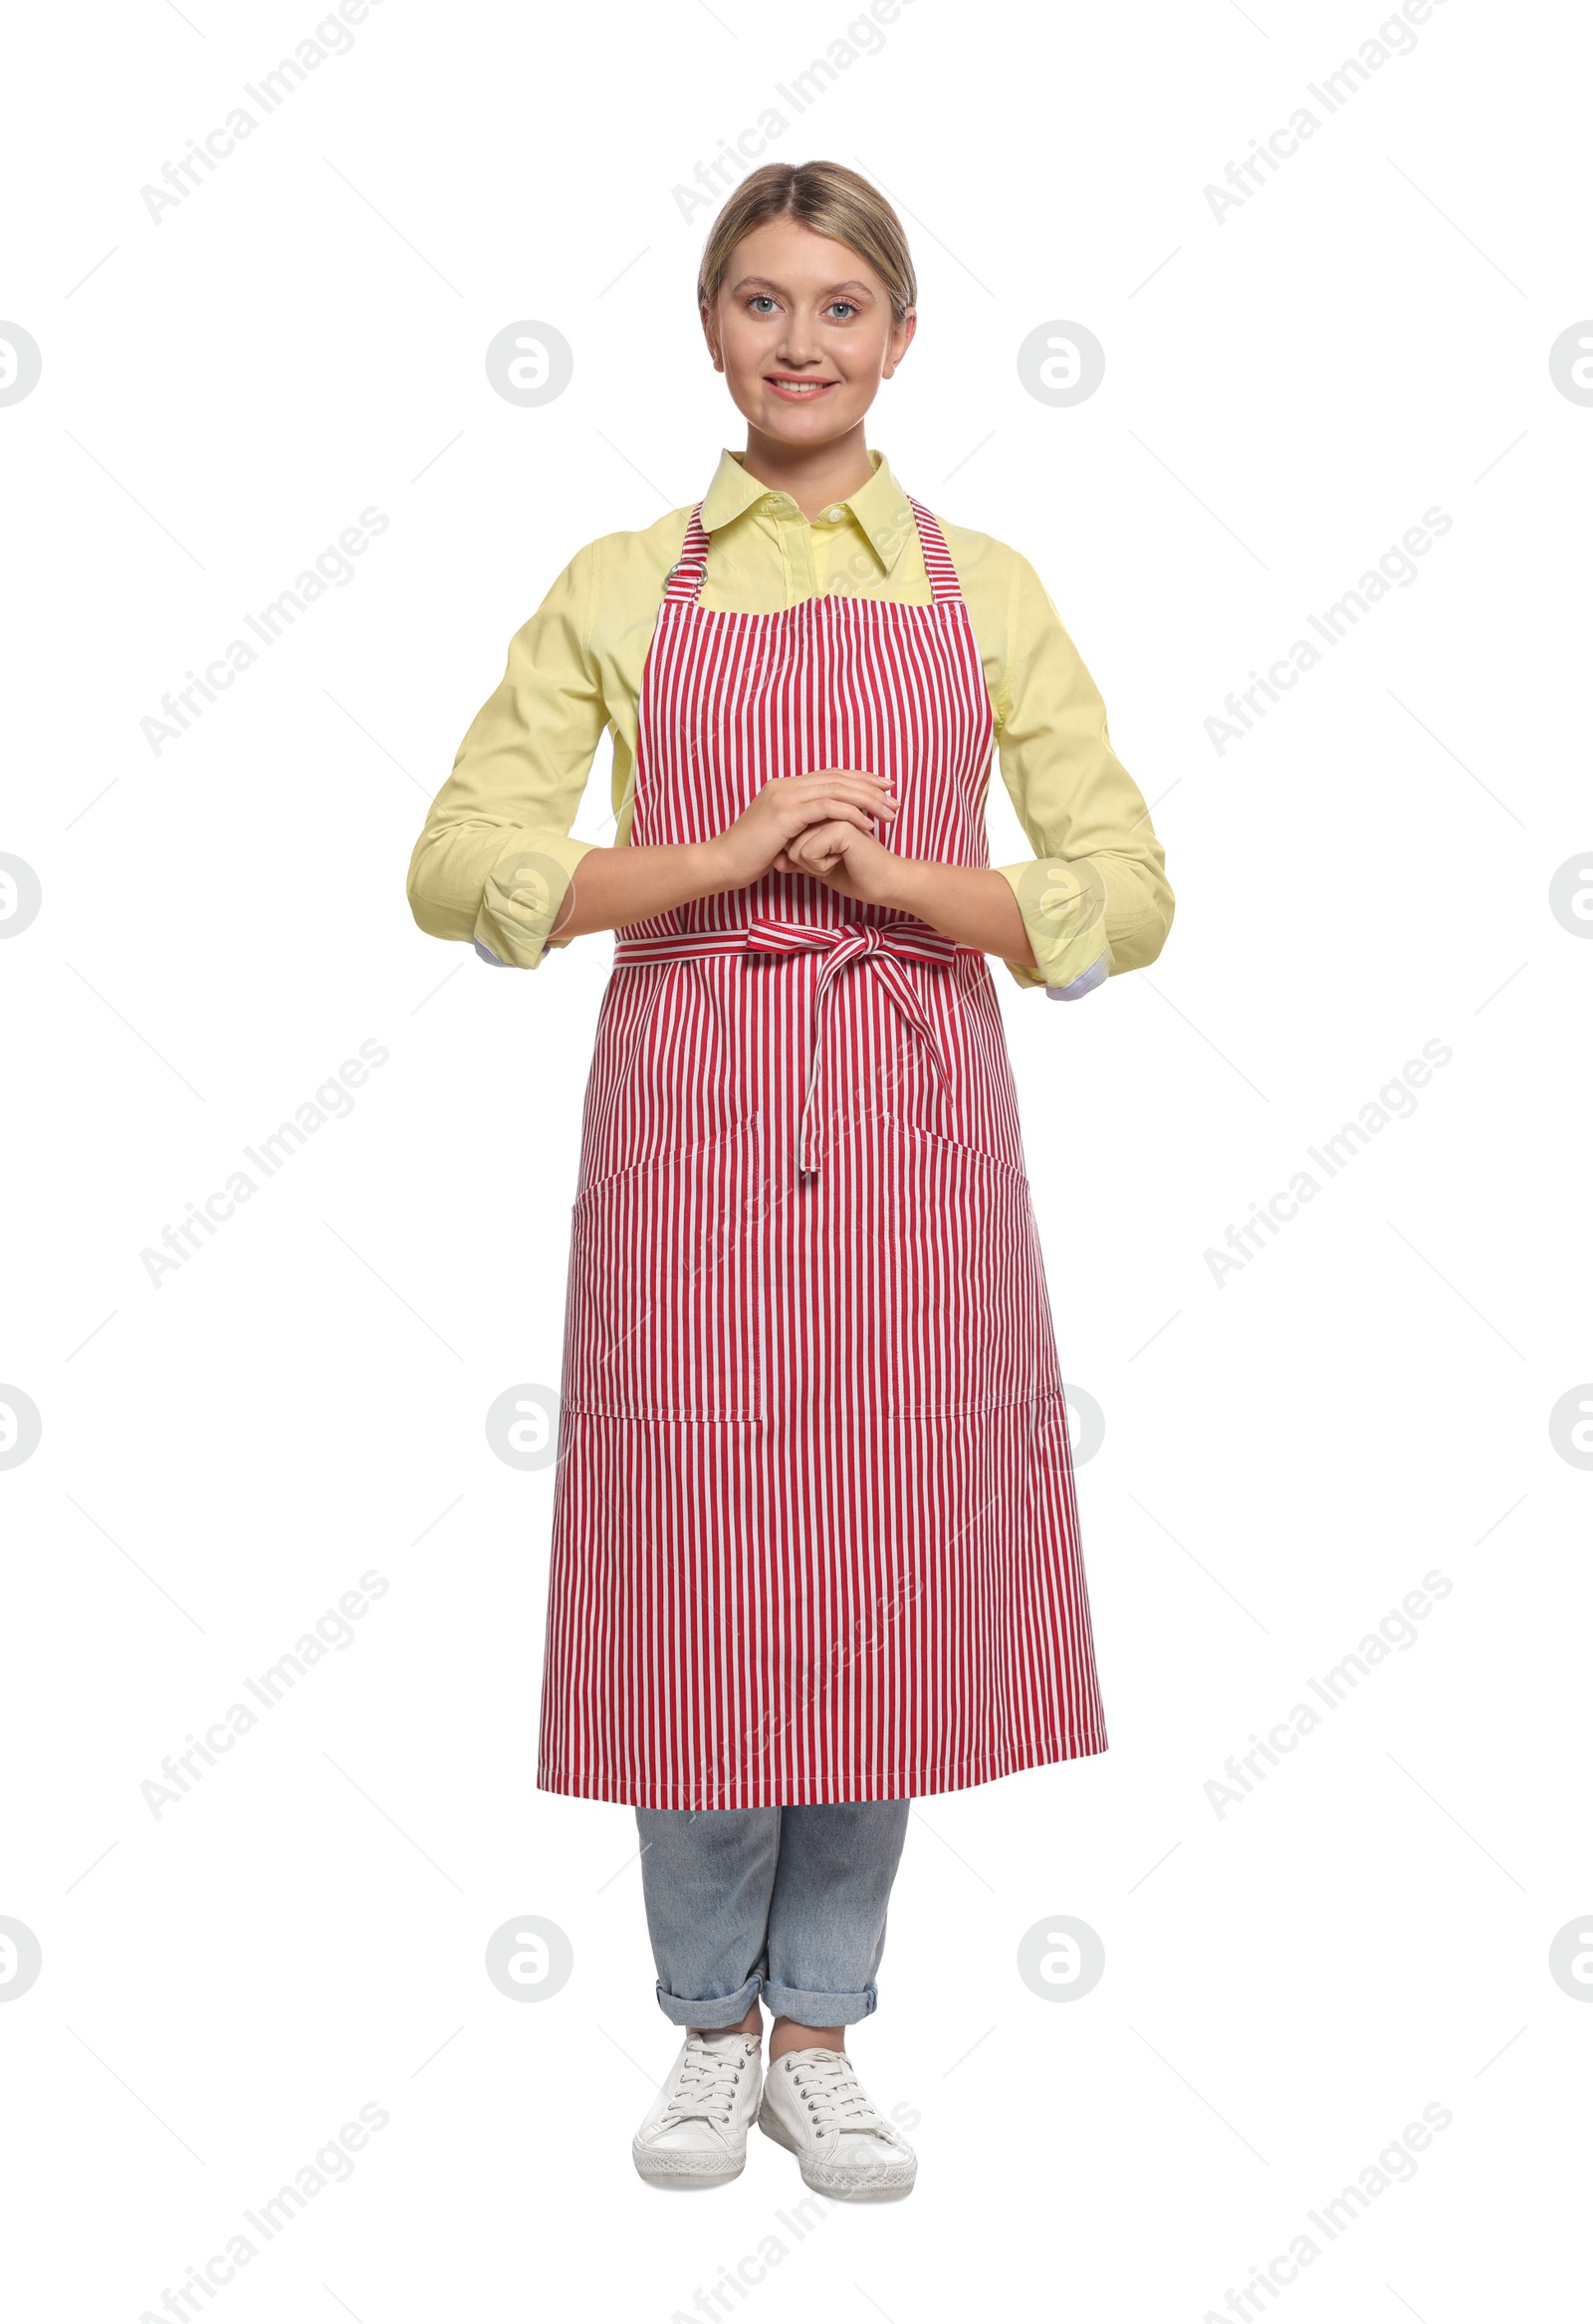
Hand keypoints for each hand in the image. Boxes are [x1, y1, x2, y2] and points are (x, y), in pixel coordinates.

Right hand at [708, 770, 895, 890]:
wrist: (723, 863)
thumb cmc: (749, 856)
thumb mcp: (779, 835)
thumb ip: (799, 826)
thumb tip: (820, 829)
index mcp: (786, 787)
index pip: (831, 775)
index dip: (860, 779)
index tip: (885, 788)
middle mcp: (786, 785)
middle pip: (838, 778)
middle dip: (871, 787)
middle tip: (896, 798)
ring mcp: (785, 796)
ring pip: (836, 789)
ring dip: (867, 800)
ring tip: (889, 813)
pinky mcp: (786, 813)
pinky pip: (827, 808)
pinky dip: (851, 814)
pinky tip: (868, 825)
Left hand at [774, 816, 902, 904]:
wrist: (879, 884)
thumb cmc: (851, 873)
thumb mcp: (816, 867)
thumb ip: (795, 861)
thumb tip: (775, 862)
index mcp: (820, 809)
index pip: (787, 835)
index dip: (798, 857)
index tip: (826, 858)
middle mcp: (825, 805)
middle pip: (788, 840)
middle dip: (806, 861)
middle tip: (834, 860)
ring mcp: (834, 812)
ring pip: (795, 847)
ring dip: (814, 865)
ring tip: (839, 859)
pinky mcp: (841, 824)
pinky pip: (808, 852)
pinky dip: (822, 866)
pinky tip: (843, 860)